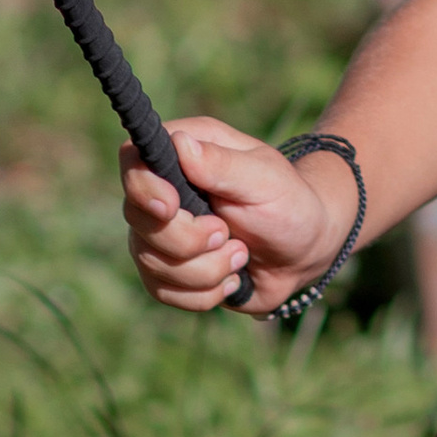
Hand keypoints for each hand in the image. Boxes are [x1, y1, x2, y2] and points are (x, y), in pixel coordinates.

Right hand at [119, 118, 354, 318]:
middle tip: (228, 233)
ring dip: (205, 270)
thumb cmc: (288, 203)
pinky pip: (164, 292)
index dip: (144, 188)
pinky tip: (230, 278)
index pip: (133, 161)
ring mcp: (160, 232)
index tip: (172, 207)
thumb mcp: (264, 179)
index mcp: (184, 151)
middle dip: (188, 240)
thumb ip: (222, 164)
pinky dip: (203, 293)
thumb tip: (179, 143)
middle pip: (138, 219)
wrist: (303, 251)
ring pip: (151, 262)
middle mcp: (163, 190)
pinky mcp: (167, 270)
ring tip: (240, 254)